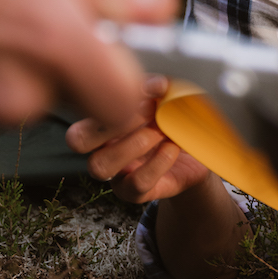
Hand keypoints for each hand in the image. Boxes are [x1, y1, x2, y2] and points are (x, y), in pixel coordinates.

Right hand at [0, 0, 178, 136]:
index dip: (121, 84)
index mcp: (54, 37)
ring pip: (11, 104)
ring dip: (0, 73)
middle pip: (61, 96)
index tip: (113, 68)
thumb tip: (156, 8)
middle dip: (47, 62)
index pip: (122, 99)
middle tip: (11, 18)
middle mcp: (17, 88)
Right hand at [67, 75, 210, 203]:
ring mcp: (115, 174)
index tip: (144, 95)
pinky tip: (172, 147)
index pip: (81, 115)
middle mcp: (102, 149)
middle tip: (148, 111)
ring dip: (134, 144)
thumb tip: (157, 84)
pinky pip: (136, 182)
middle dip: (111, 123)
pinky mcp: (136, 193)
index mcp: (102, 123)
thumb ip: (159, 87)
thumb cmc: (174, 120)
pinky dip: (157, 162)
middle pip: (78, 141)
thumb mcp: (168, 98)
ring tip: (161, 132)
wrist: (199, 151)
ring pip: (100, 166)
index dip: (107, 104)